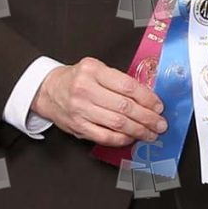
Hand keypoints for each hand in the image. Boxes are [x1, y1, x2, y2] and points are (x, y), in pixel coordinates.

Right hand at [37, 57, 166, 146]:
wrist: (47, 90)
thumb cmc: (75, 79)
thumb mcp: (95, 69)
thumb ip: (118, 80)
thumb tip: (147, 97)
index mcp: (93, 71)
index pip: (128, 86)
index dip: (148, 98)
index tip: (158, 106)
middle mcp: (85, 89)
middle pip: (125, 107)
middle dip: (148, 117)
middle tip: (160, 123)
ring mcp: (80, 109)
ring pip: (117, 123)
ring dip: (139, 130)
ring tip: (151, 133)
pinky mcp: (78, 126)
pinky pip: (105, 136)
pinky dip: (122, 139)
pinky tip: (132, 138)